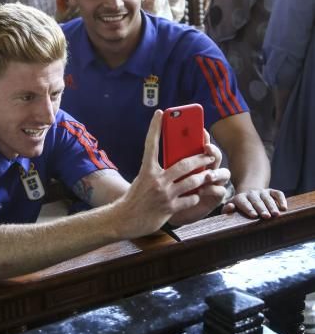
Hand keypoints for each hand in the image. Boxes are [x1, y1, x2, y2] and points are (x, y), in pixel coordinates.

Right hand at [116, 111, 228, 237]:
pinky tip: (196, 195)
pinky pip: (190, 199)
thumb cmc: (135, 198)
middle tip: (209, 155)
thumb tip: (174, 164)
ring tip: (209, 175)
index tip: (159, 113)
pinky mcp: (169, 208)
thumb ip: (156, 171)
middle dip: (200, 158)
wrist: (124, 220)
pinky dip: (195, 196)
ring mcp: (163, 194)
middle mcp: (156, 180)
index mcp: (146, 170)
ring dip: (203, 178)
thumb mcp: (142, 179)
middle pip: (184, 164)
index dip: (154, 127)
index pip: (151, 144)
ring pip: (191, 181)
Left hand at [222, 188, 286, 218]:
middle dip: (262, 208)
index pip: (243, 202)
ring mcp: (262, 192)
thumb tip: (230, 206)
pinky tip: (284, 208)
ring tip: (276, 214)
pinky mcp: (271, 191)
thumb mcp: (231, 206)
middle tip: (266, 216)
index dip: (248, 208)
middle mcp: (251, 193)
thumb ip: (227, 209)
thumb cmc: (239, 205)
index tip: (254, 215)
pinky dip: (281, 199)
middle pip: (256, 201)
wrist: (249, 193)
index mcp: (240, 198)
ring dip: (272, 206)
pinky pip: (277, 193)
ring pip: (267, 198)